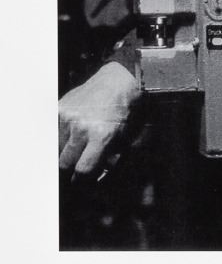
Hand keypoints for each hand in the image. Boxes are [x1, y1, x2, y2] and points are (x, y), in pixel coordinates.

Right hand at [58, 62, 140, 179]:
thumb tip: (96, 178)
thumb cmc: (127, 112)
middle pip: (64, 163)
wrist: (118, 81)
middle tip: (77, 169)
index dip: (82, 180)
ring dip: (64, 153)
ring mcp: (68, 117)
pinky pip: (52, 132)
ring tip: (77, 149)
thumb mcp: (128, 139)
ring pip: (55, 149)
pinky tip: (71, 135)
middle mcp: (82, 128)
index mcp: (102, 136)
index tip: (83, 181)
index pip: (82, 171)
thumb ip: (112, 161)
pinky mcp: (59, 109)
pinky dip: (60, 138)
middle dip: (70, 170)